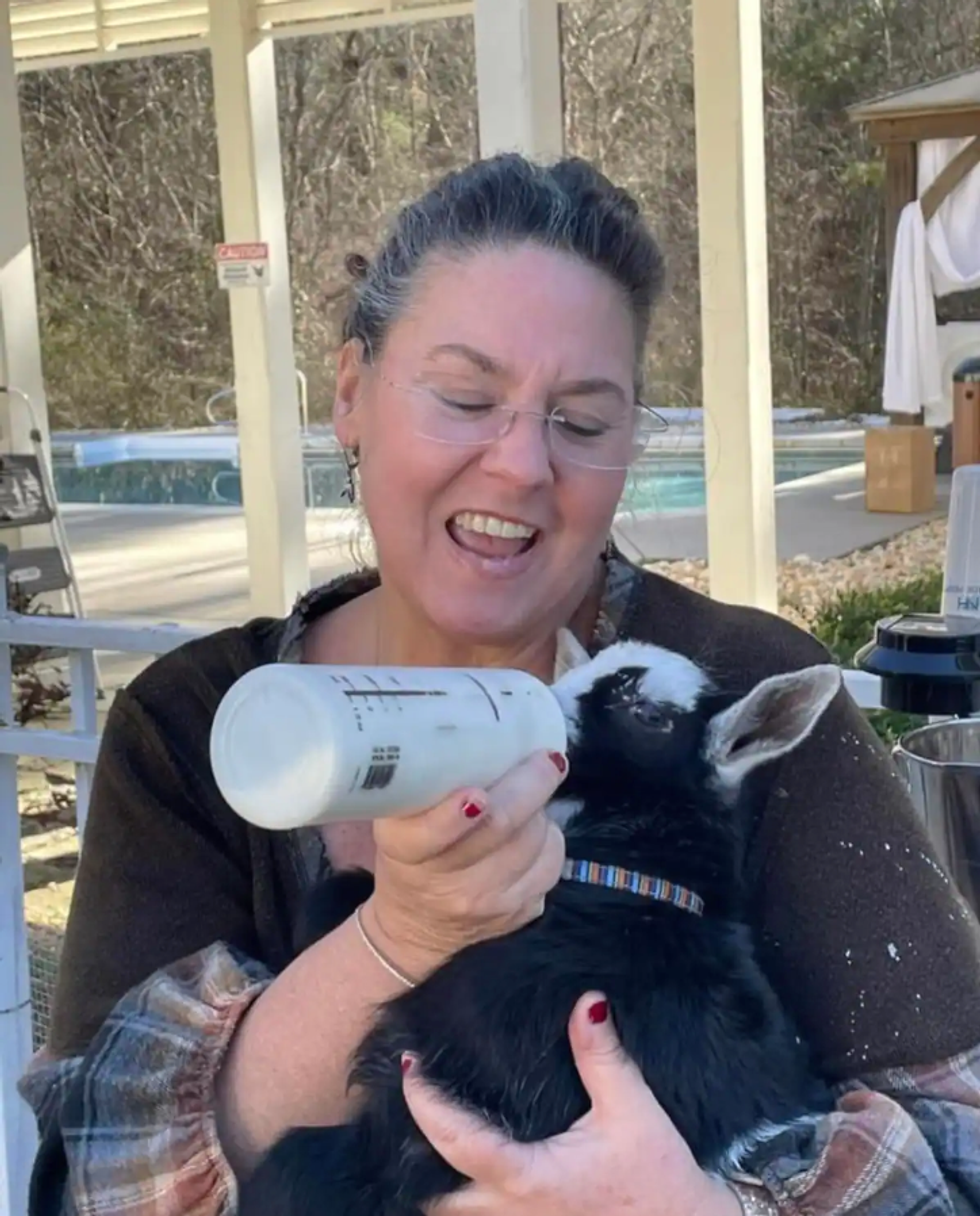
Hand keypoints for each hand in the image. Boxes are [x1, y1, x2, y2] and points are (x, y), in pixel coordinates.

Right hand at [362, 749, 567, 979]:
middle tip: (545, 759)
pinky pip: (552, 864)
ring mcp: (489, 904)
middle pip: (499, 828)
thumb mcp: (396, 820)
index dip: (452, 817)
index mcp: (406, 853)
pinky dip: (549, 838)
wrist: (416, 926)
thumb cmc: (409, 855)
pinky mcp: (519, 915)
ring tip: (529, 793)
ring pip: (535, 840)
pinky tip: (534, 829)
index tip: (474, 794)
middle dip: (529, 786)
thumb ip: (422, 783)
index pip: (426, 837)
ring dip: (539, 810)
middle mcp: (448, 885)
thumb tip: (472, 725)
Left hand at [401, 992, 740, 1215]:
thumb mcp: (633, 1110)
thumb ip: (602, 1056)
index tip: (409, 1067)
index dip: (424, 1103)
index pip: (454, 1139)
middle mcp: (512, 1212)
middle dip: (412, 1158)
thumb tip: (586, 1001)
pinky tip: (465, 1169)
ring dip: (435, 1183)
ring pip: (455, 1214)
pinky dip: (463, 1198)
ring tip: (426, 1136)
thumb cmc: (660, 1178)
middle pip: (436, 1196)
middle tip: (411, 1104)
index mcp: (527, 1176)